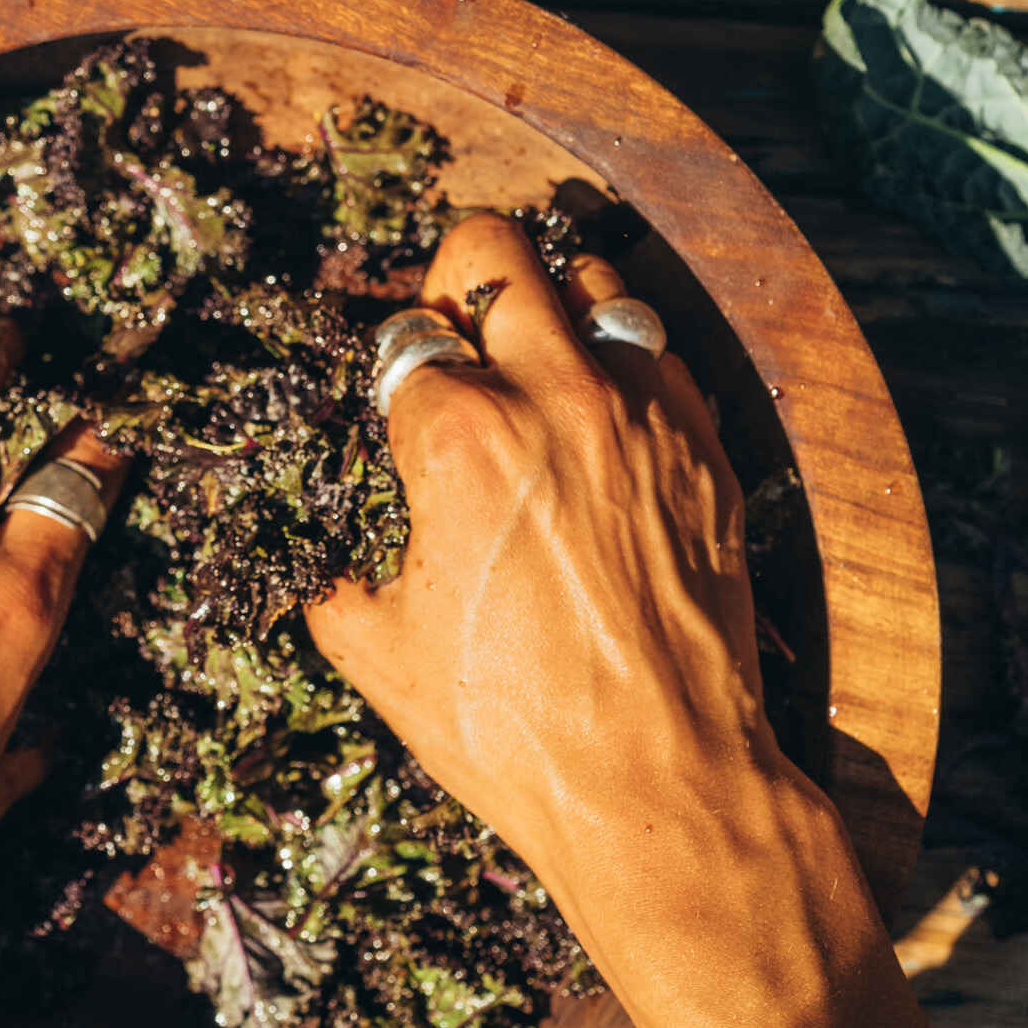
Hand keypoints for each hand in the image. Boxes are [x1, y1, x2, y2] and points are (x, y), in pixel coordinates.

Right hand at [308, 216, 967, 1027]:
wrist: (660, 779)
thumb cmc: (513, 726)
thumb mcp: (379, 655)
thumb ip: (335, 573)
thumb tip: (322, 548)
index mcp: (459, 441)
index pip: (404, 338)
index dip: (389, 367)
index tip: (391, 396)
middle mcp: (555, 399)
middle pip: (495, 249)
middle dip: (458, 276)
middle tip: (453, 329)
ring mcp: (643, 414)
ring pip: (592, 278)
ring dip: (551, 302)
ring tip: (535, 353)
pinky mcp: (705, 446)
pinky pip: (659, 350)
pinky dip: (622, 359)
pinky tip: (601, 412)